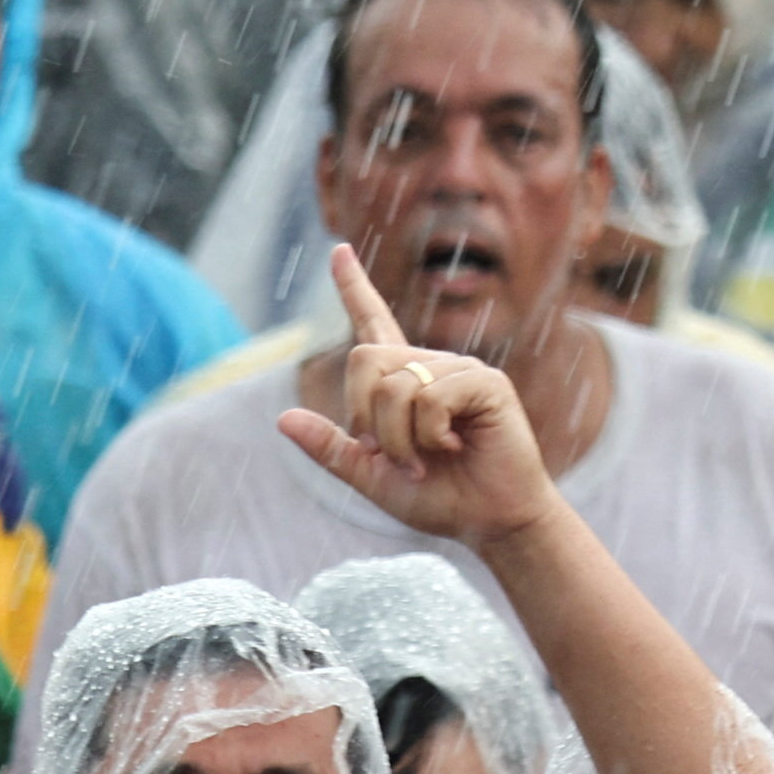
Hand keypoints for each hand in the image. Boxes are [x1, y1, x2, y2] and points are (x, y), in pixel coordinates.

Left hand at [277, 245, 562, 547]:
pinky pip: (430, 396)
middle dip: (366, 416)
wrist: (491, 523)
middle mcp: (429, 366)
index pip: (373, 322)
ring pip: (395, 385)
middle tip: (394, 456)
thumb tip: (282, 418)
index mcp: (403, 382)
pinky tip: (456, 446)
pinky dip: (430, 434)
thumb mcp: (372, 478)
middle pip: (364, 358)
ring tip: (428, 459)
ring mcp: (458, 369)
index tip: (338, 250)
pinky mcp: (485, 382)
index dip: (353, 287)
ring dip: (398, 439)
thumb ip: (332, 449)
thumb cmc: (441, 499)